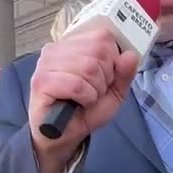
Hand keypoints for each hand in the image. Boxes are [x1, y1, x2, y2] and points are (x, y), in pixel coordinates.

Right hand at [28, 27, 139, 172]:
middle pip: (98, 50)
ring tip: (84, 99)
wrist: (63, 136)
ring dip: (94, 90)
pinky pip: (77, 84)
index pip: (103, 36)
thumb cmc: (84, 110)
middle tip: (93, 91)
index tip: (104, 78)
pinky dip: (85, 98)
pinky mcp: (41, 81)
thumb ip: (124, 73)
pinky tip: (78, 103)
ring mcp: (46, 63)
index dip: (112, 60)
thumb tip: (130, 55)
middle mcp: (57, 48)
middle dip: (104, 77)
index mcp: (73, 45)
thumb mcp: (113, 91)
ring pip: (89, 67)